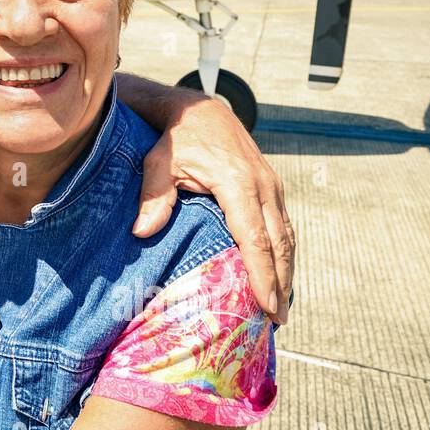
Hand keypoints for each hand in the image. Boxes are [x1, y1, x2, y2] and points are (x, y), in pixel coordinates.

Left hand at [133, 91, 293, 324]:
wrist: (200, 110)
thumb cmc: (175, 139)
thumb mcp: (158, 162)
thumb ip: (153, 196)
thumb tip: (141, 231)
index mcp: (237, 183)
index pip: (255, 237)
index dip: (263, 275)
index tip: (268, 306)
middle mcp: (263, 185)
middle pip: (278, 243)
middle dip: (281, 283)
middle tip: (278, 319)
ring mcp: (272, 185)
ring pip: (286, 235)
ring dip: (287, 271)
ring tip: (281, 307)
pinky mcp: (272, 186)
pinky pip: (283, 225)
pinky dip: (285, 253)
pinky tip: (280, 276)